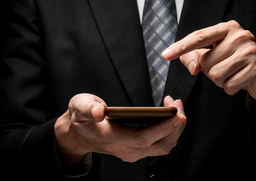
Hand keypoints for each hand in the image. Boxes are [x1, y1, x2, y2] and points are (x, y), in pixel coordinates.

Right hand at [54, 94, 185, 163]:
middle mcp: (125, 149)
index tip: (177, 115)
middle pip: (160, 145)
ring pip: (163, 147)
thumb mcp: (79, 107)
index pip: (143, 138)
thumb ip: (88, 108)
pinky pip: (159, 145)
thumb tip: (99, 112)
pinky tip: (168, 115)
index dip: (162, 128)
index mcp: (112, 138)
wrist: (78, 134)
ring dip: (174, 128)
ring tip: (174, 106)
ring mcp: (132, 151)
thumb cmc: (81, 118)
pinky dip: (169, 131)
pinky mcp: (137, 149)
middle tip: (177, 104)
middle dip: (175, 126)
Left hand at [162, 21, 255, 117]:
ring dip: (220, 81)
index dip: (180, 47)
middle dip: (211, 71)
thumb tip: (192, 67)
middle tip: (225, 67)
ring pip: (217, 75)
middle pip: (206, 62)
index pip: (198, 37)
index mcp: (226, 28)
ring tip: (232, 74)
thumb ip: (192, 58)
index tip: (165, 55)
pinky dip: (231, 88)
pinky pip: (230, 85)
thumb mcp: (210, 56)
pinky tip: (240, 81)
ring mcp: (250, 51)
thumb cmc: (232, 63)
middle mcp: (240, 35)